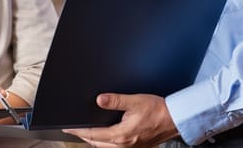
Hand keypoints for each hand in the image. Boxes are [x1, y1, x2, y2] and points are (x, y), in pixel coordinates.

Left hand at [64, 93, 178, 146]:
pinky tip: (104, 135)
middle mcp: (124, 145)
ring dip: (94, 140)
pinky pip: (114, 147)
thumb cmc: (157, 110)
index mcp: (121, 135)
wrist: (175, 119)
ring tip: (85, 131)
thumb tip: (99, 99)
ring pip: (105, 147)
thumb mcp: (135, 101)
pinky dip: (105, 142)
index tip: (67, 128)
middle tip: (72, 129)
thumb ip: (115, 100)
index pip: (93, 134)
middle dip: (83, 136)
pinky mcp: (135, 147)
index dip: (78, 130)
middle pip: (96, 143)